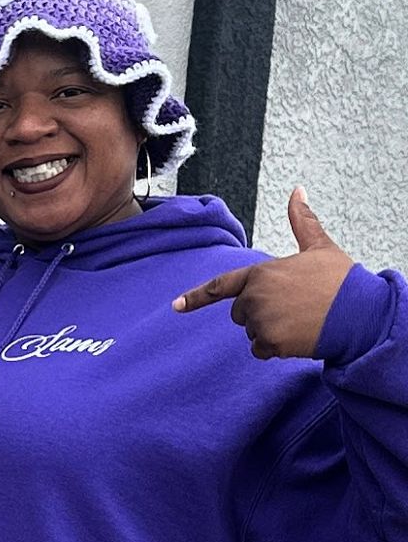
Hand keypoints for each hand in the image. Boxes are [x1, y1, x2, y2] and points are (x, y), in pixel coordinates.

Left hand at [174, 187, 355, 358]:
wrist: (363, 314)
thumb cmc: (342, 281)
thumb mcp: (319, 246)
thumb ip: (301, 220)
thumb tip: (298, 190)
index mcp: (259, 273)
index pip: (220, 286)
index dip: (196, 297)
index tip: (176, 307)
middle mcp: (254, 296)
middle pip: (241, 312)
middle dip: (261, 312)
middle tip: (293, 307)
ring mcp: (261, 320)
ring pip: (253, 332)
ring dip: (271, 331)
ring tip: (300, 320)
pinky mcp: (272, 342)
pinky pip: (261, 351)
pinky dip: (275, 349)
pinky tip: (297, 338)